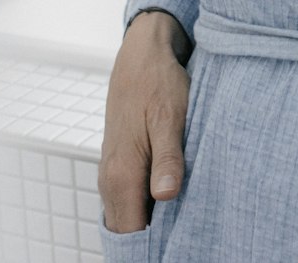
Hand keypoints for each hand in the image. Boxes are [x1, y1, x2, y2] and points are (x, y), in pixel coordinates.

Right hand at [98, 14, 190, 232]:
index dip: (154, 247)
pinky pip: (131, 198)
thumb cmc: (158, 82)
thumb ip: (168, 159)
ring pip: (128, 215)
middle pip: (127, 231)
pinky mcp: (121, 163)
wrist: (142, 53)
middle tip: (186, 240)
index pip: (131, 234)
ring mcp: (113, 171)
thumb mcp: (170, 118)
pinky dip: (148, 206)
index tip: (178, 247)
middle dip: (152, 241)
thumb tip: (165, 196)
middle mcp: (111, 179)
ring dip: (152, 224)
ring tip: (184, 228)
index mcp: (122, 174)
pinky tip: (173, 202)